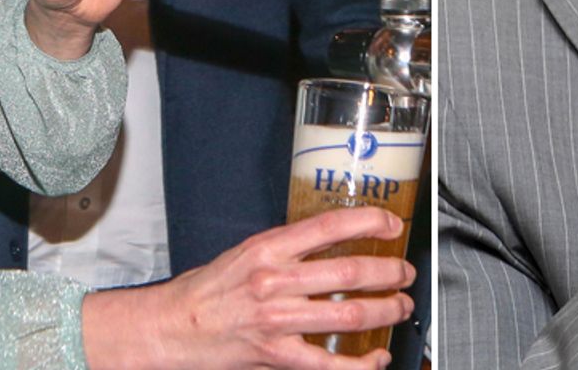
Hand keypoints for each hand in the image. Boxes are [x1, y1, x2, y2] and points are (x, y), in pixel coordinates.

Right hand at [80, 207, 414, 369]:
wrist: (172, 327)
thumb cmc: (206, 290)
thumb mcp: (246, 254)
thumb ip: (287, 250)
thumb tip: (330, 244)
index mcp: (268, 250)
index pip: (329, 226)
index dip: (369, 221)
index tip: (391, 223)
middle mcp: (275, 282)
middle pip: (349, 273)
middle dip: (389, 272)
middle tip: (405, 272)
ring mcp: (277, 321)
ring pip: (349, 316)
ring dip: (385, 311)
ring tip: (400, 307)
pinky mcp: (277, 355)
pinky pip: (330, 363)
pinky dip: (361, 363)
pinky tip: (377, 357)